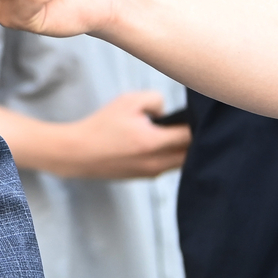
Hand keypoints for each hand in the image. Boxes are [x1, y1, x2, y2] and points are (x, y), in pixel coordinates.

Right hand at [46, 92, 190, 179]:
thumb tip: (167, 112)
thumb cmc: (101, 126)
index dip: (197, 123)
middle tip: (188, 122)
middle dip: (194, 137)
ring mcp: (153, 172)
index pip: (191, 135)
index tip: (196, 114)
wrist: (79, 152)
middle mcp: (157, 162)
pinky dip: (172, 155)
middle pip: (193, 152)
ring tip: (175, 132)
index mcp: (153, 142)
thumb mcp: (126, 101)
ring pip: (184, 161)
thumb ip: (154, 100)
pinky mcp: (147, 177)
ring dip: (184, 148)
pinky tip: (161, 143)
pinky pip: (170, 166)